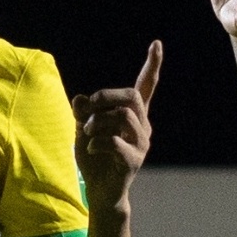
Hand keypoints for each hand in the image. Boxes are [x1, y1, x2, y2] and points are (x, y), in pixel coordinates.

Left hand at [74, 42, 163, 208]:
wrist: (100, 192)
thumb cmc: (94, 158)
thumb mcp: (82, 129)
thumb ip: (82, 112)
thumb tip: (80, 99)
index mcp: (134, 115)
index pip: (146, 86)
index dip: (153, 65)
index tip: (157, 44)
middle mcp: (143, 126)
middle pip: (131, 96)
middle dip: (104, 96)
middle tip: (85, 109)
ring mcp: (141, 143)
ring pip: (122, 116)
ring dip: (96, 121)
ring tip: (86, 132)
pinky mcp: (134, 160)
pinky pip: (113, 141)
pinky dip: (95, 142)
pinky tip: (90, 149)